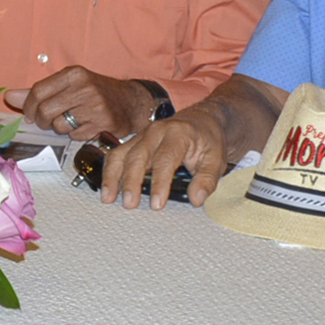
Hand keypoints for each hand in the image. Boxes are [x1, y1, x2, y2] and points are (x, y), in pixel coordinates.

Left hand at [8, 70, 151, 144]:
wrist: (131, 102)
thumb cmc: (95, 93)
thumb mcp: (68, 85)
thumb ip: (38, 92)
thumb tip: (9, 97)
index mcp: (73, 74)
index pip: (38, 91)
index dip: (29, 107)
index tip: (30, 114)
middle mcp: (84, 87)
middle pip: (46, 111)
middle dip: (42, 122)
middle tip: (48, 122)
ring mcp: (95, 106)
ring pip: (59, 126)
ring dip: (61, 128)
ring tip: (72, 121)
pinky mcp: (103, 123)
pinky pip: (75, 136)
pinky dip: (76, 135)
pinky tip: (86, 126)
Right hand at [97, 104, 228, 207]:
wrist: (202, 120)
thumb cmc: (208, 140)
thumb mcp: (217, 159)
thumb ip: (207, 180)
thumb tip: (196, 199)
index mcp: (178, 134)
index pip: (164, 160)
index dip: (159, 183)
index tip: (156, 204)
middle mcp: (156, 132)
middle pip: (137, 156)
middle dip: (131, 182)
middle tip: (130, 204)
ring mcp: (142, 136)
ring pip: (121, 154)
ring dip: (113, 177)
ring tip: (108, 198)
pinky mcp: (135, 142)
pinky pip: (117, 155)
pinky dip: (110, 172)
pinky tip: (107, 188)